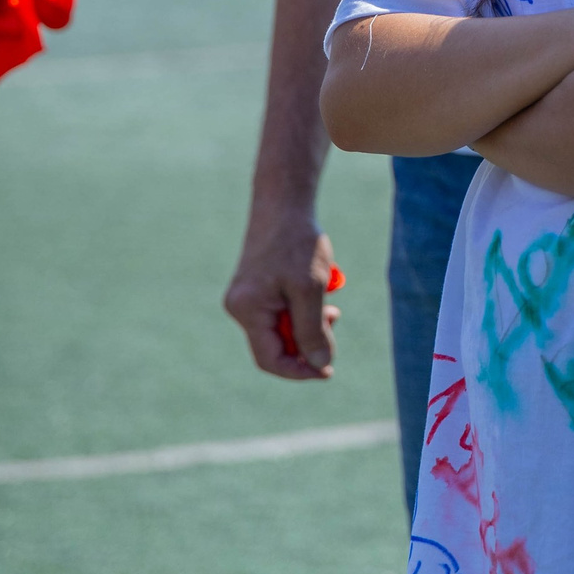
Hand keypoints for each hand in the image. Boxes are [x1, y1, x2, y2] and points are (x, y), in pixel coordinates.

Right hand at [224, 212, 341, 380]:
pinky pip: (282, 312)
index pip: (270, 360)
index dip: (300, 370)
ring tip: (330, 304)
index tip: (327, 369)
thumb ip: (314, 330)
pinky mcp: (257, 289)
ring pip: (282, 329)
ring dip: (309, 323)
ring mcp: (247, 298)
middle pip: (277, 345)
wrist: (283, 203)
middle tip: (334, 318)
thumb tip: (319, 364)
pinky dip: (303, 308)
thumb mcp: (311, 290)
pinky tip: (318, 289)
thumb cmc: (296, 243)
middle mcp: (240, 307)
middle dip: (308, 340)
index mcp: (247, 310)